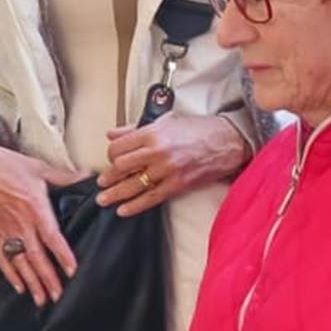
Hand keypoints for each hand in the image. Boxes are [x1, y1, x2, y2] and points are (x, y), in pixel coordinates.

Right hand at [0, 140, 83, 307]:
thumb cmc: (7, 165)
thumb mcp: (39, 168)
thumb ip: (64, 177)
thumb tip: (88, 177)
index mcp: (34, 207)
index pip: (51, 236)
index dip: (61, 254)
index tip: (71, 270)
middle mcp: (20, 223)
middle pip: (36, 256)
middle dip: (47, 278)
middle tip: (57, 296)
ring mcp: (7, 229)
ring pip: (20, 261)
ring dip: (31, 282)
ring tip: (40, 300)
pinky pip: (3, 256)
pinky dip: (10, 273)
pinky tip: (19, 287)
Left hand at [97, 114, 249, 217]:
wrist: (227, 141)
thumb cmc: (198, 129)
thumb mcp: (165, 121)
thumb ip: (135, 129)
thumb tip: (112, 134)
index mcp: (152, 133)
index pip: (119, 147)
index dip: (111, 155)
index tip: (111, 159)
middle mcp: (157, 151)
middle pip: (121, 166)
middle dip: (110, 176)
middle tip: (103, 182)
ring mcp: (167, 170)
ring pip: (133, 185)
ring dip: (115, 194)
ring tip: (104, 200)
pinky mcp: (177, 185)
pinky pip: (151, 198)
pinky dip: (134, 206)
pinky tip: (123, 210)